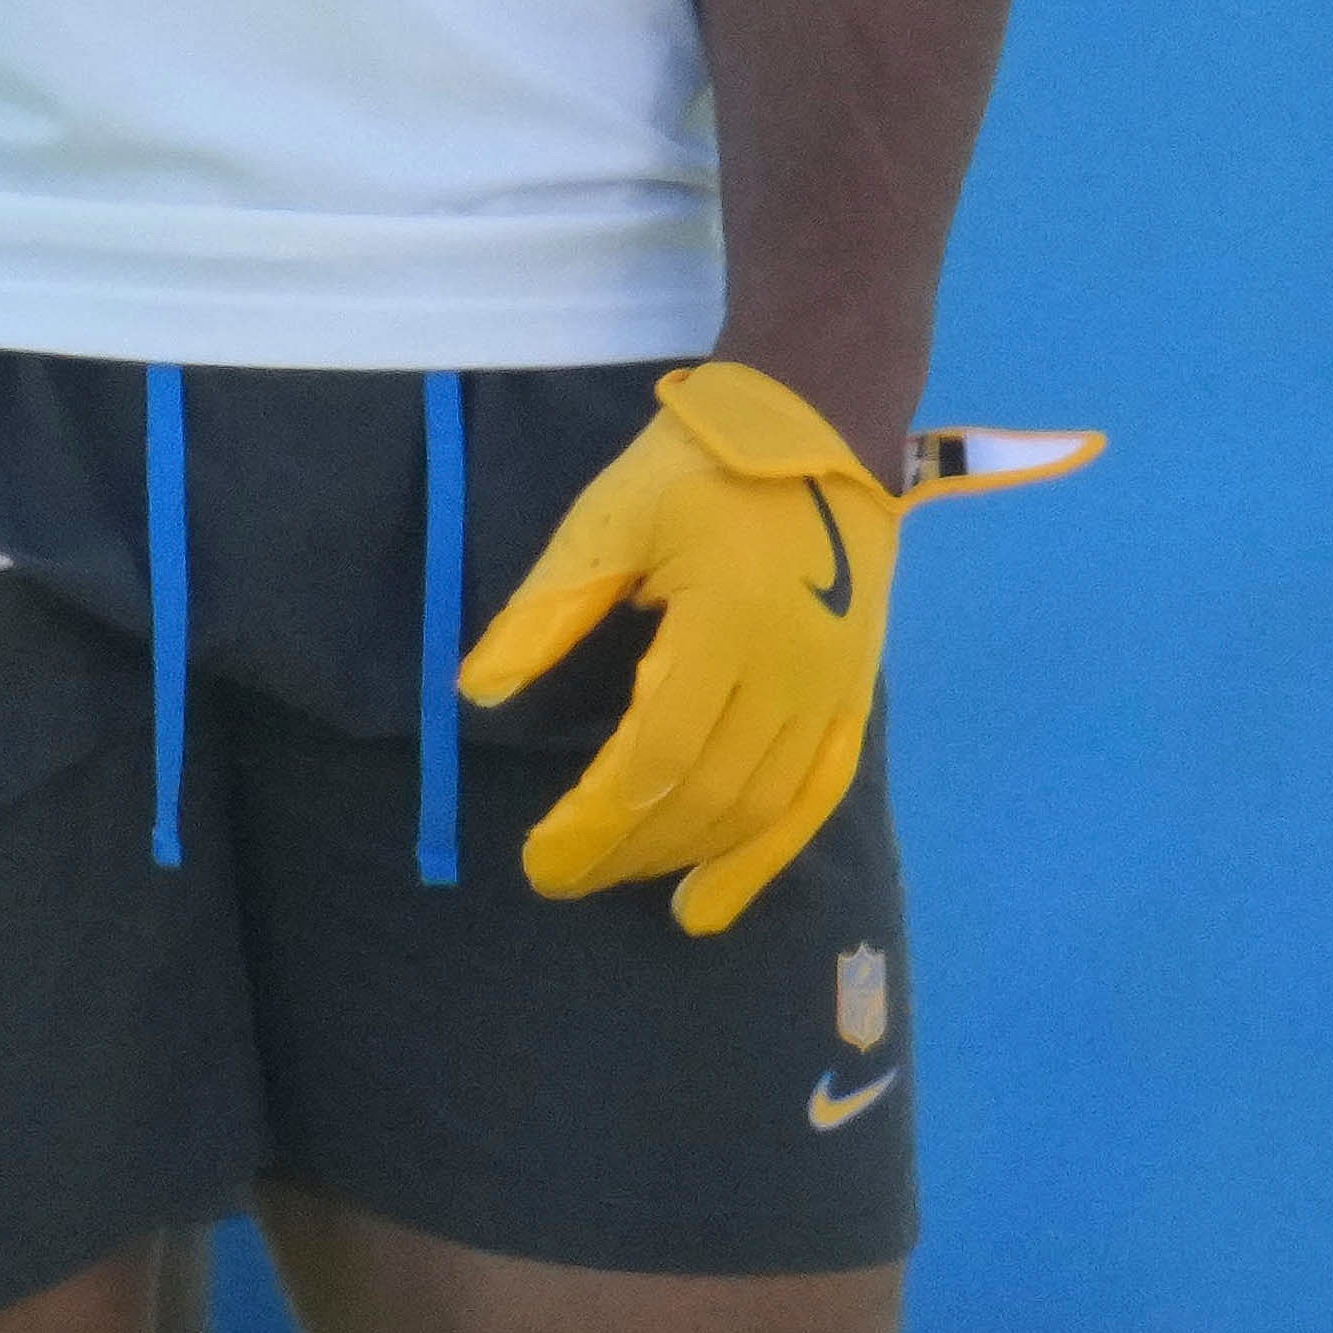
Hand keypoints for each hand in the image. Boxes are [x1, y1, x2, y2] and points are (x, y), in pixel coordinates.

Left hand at [464, 363, 1088, 933]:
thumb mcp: (610, 518)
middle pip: (702, 796)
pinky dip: (760, 864)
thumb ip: (548, 611)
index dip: (595, 822)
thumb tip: (480, 693)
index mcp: (725, 625)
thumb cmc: (700, 467)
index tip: (540, 856)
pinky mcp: (852, 701)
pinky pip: (812, 803)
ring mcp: (831, 693)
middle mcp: (790, 674)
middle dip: (625, 850)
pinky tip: (705, 906)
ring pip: (754, 809)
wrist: (820, 426)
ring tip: (617, 880)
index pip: (654, 758)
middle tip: (560, 877)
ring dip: (680, 858)